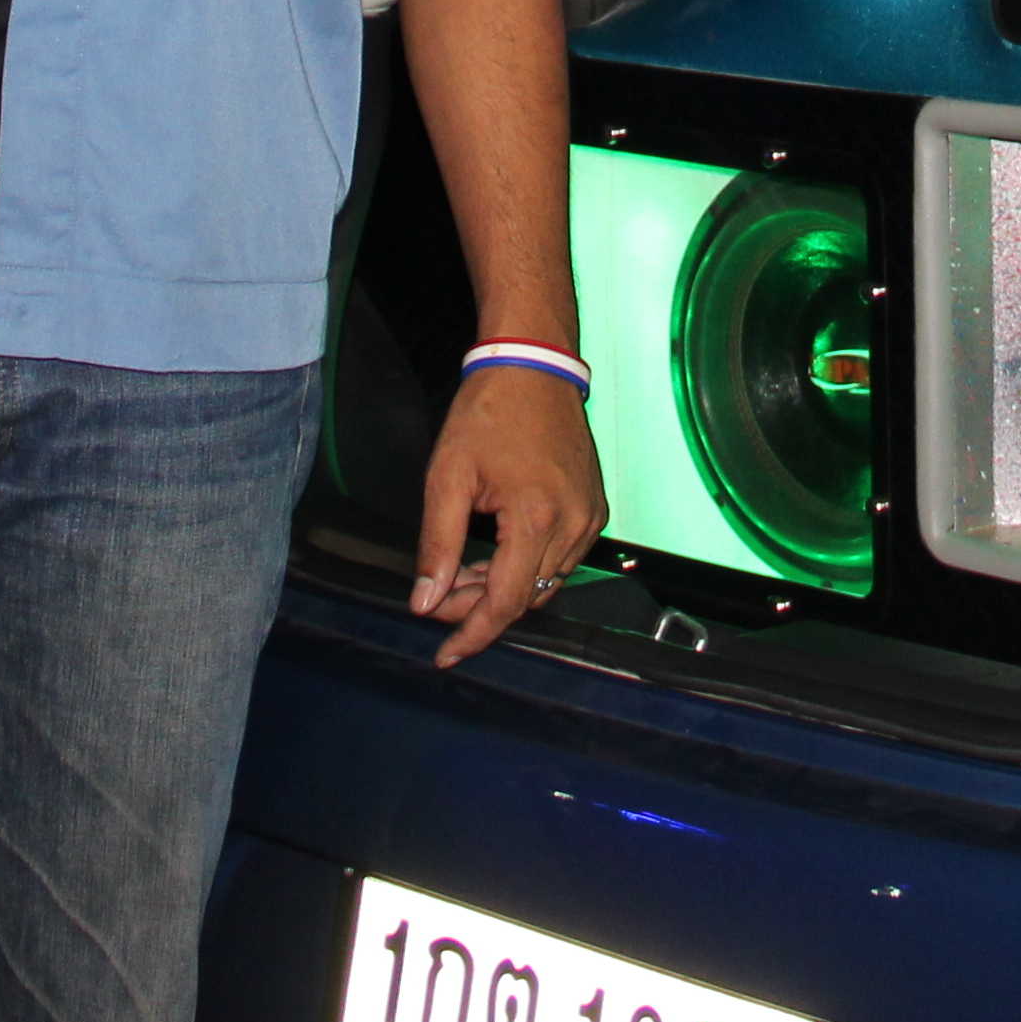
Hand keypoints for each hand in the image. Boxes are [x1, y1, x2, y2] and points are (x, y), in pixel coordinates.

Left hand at [411, 365, 603, 667]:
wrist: (534, 365)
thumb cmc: (488, 414)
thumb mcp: (447, 477)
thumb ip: (437, 544)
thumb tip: (425, 603)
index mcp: (537, 519)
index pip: (505, 602)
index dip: (472, 634)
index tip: (443, 656)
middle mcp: (573, 525)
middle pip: (526, 597)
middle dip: (479, 609)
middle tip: (438, 598)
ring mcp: (590, 517)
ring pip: (545, 582)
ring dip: (502, 588)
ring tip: (460, 572)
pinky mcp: (595, 508)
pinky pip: (562, 559)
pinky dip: (526, 567)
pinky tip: (493, 554)